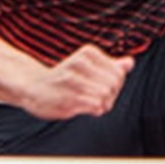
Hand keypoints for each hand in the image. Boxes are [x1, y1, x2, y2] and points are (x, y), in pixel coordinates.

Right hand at [17, 45, 132, 120]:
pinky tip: (87, 109)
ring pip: (106, 94)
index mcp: (88, 53)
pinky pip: (96, 105)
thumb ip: (110, 65)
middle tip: (98, 99)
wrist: (33, 87)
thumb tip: (130, 63)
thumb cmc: (64, 79)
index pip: (119, 72)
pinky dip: (96, 110)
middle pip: (114, 83)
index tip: (103, 88)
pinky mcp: (67, 97)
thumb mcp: (87, 67)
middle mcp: (80, 63)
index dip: (116, 85)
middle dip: (111, 95)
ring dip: (103, 104)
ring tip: (92, 103)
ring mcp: (72, 80)